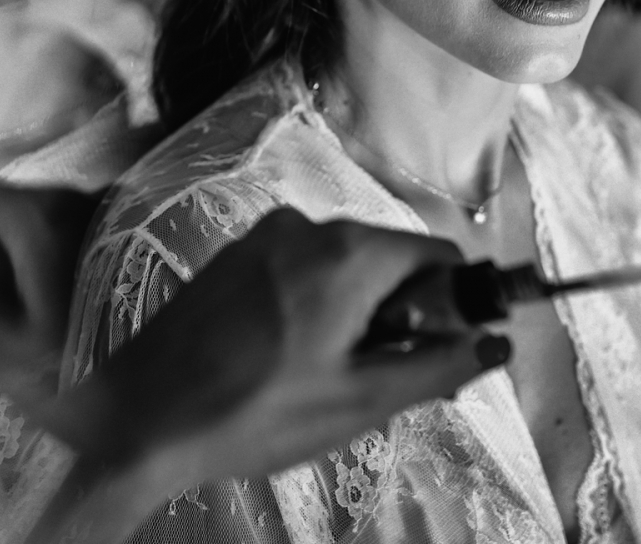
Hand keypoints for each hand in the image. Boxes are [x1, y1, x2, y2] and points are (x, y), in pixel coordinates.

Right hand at [0, 176, 101, 413]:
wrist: (186, 387)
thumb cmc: (83, 370)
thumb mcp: (0, 350)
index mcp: (37, 217)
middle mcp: (70, 202)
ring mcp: (99, 219)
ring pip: (25, 229)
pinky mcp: (117, 241)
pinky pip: (57, 242)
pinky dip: (33, 271)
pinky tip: (35, 321)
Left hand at [31, 210, 508, 542]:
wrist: (142, 414)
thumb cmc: (255, 411)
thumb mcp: (362, 399)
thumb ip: (439, 366)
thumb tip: (497, 344)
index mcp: (347, 253)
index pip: (437, 253)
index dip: (458, 301)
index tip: (451, 349)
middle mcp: (306, 227)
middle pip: (389, 257)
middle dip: (407, 312)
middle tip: (393, 377)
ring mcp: (262, 238)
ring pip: (341, 267)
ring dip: (359, 313)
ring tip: (337, 378)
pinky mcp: (231, 258)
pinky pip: (298, 270)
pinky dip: (316, 306)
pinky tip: (293, 360)